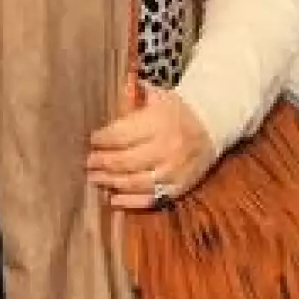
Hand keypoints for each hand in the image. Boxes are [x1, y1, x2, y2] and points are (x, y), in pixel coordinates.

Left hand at [87, 83, 214, 211]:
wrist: (210, 125)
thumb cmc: (175, 110)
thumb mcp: (154, 97)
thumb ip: (129, 102)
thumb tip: (102, 109)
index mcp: (158, 123)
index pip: (120, 135)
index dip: (101, 140)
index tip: (91, 140)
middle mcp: (166, 148)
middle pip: (125, 161)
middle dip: (102, 162)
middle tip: (87, 162)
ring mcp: (174, 171)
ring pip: (136, 182)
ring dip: (111, 182)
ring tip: (95, 178)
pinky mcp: (180, 187)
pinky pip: (153, 198)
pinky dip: (131, 201)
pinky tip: (113, 200)